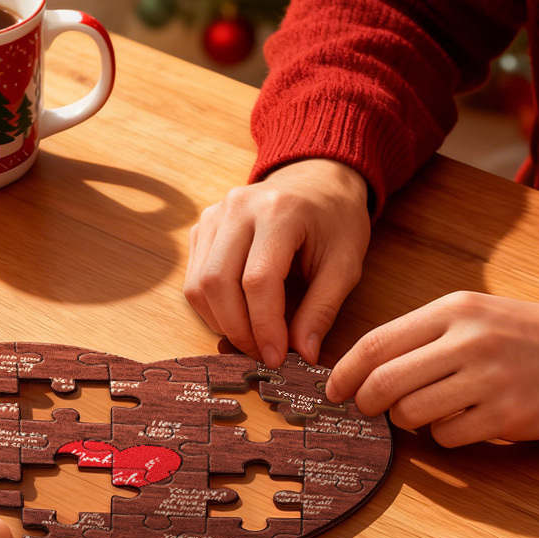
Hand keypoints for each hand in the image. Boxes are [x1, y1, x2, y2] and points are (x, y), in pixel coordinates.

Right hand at [183, 158, 369, 366]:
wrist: (317, 180)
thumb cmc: (335, 221)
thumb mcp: (345, 265)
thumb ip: (322, 310)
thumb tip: (302, 355)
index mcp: (279, 212)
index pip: (258, 280)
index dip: (264, 326)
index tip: (277, 357)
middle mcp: (238, 208)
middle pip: (217, 283)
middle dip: (237, 329)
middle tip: (261, 353)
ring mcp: (213, 215)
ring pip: (198, 285)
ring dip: (220, 322)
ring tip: (250, 337)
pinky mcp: (201, 227)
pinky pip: (193, 279)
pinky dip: (211, 308)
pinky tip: (238, 316)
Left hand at [324, 292, 538, 444]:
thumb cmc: (516, 336)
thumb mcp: (469, 315)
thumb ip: (417, 336)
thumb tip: (359, 369)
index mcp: (452, 310)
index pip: (376, 343)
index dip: (345, 372)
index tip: (333, 389)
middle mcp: (469, 340)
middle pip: (385, 382)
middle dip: (366, 402)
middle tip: (369, 408)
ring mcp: (489, 379)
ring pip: (410, 413)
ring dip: (406, 420)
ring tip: (423, 410)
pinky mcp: (506, 415)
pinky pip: (445, 437)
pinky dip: (442, 435)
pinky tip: (459, 421)